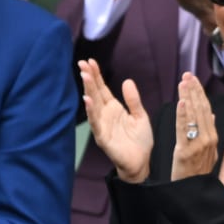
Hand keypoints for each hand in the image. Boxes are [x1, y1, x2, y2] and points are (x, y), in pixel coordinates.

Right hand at [79, 58, 152, 183]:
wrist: (141, 162)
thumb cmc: (140, 141)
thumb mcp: (140, 115)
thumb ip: (133, 100)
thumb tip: (127, 81)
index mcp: (114, 108)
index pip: (102, 88)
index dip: (96, 75)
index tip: (90, 61)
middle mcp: (105, 115)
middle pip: (95, 93)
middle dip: (89, 78)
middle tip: (82, 62)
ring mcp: (102, 125)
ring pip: (93, 104)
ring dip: (88, 90)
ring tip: (84, 75)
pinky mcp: (102, 137)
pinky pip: (95, 122)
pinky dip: (91, 111)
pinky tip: (87, 100)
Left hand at [170, 72, 216, 180]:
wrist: (192, 191)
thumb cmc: (195, 172)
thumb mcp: (206, 151)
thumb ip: (208, 132)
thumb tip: (211, 114)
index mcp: (212, 136)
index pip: (206, 109)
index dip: (199, 93)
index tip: (193, 79)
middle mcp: (208, 138)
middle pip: (201, 109)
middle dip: (194, 90)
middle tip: (187, 75)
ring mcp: (199, 145)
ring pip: (194, 116)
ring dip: (188, 97)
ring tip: (183, 82)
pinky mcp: (186, 151)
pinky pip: (184, 130)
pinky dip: (182, 116)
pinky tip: (180, 102)